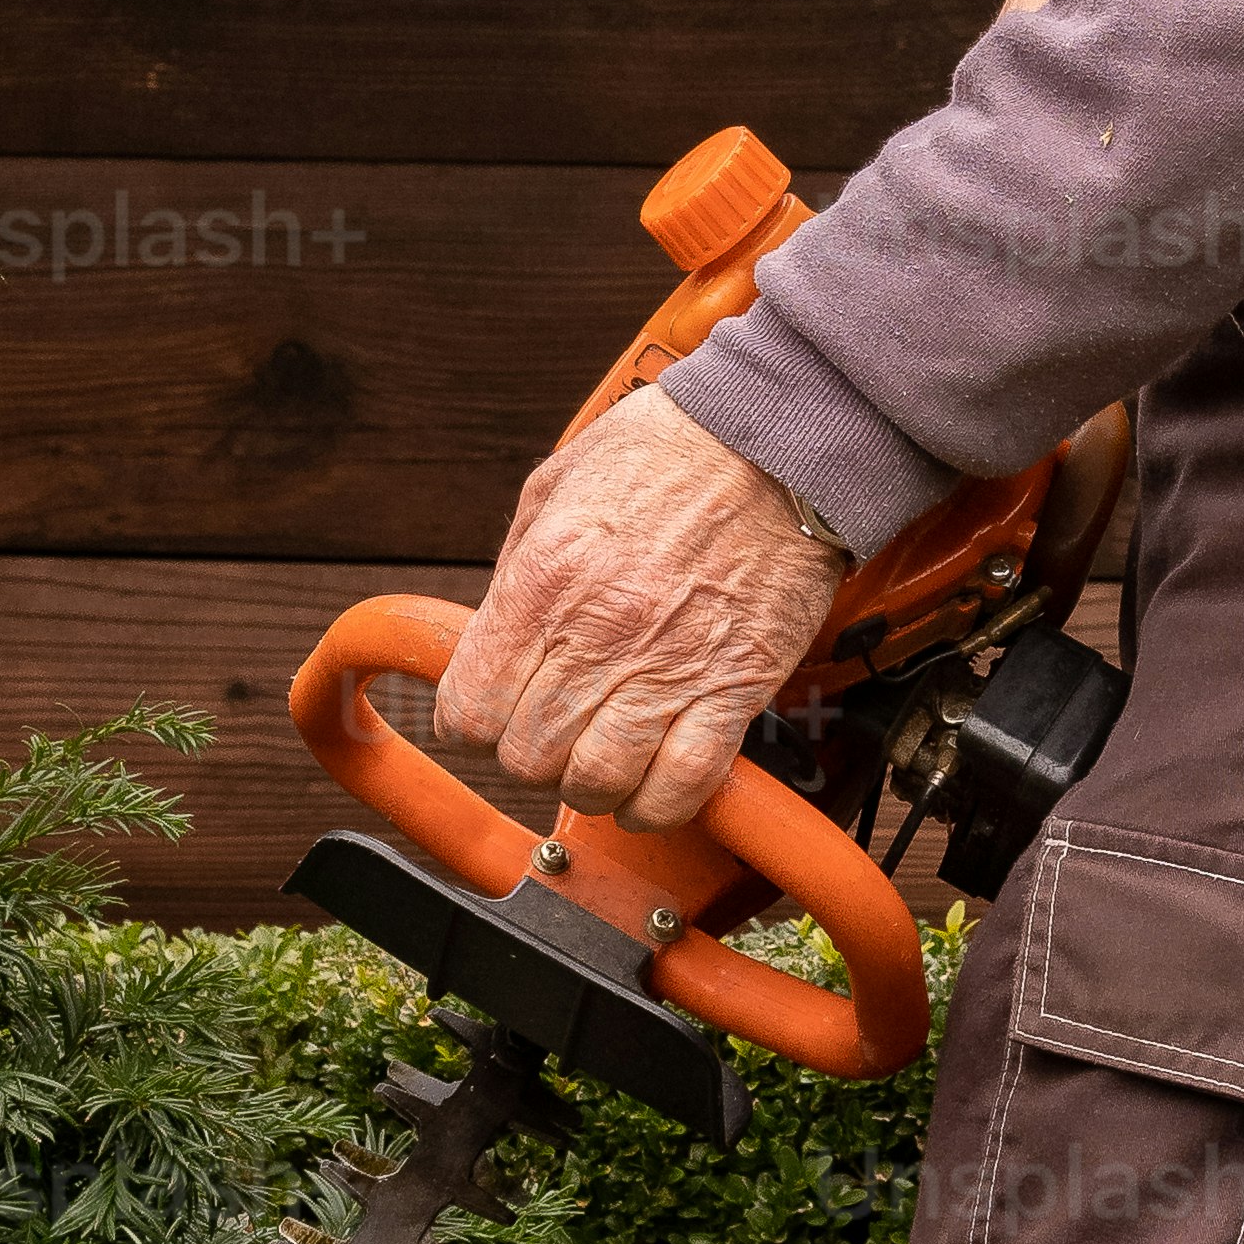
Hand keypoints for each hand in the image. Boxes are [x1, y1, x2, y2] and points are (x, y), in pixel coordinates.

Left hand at [427, 387, 839, 832]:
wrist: (774, 439)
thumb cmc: (671, 451)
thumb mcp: (556, 486)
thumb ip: (516, 569)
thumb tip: (491, 635)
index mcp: (544, 581)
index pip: (469, 710)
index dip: (470, 721)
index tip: (489, 713)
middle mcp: (600, 633)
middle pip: (527, 757)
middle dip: (530, 752)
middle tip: (550, 728)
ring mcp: (669, 668)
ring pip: (598, 782)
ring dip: (591, 783)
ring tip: (600, 758)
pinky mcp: (734, 688)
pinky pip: (683, 784)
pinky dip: (658, 804)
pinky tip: (649, 790)